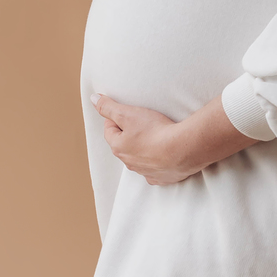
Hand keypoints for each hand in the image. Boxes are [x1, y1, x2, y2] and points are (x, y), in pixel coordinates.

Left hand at [92, 92, 263, 183]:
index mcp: (118, 148)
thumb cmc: (155, 130)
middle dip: (129, 134)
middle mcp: (129, 163)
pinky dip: (157, 163)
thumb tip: (93, 99)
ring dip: (143, 148)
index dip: (116, 118)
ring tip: (156, 135)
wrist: (183, 149)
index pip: (109, 130)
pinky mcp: (162, 177)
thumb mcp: (127, 113)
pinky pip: (155, 170)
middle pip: (124, 145)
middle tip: (142, 122)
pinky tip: (164, 155)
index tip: (126, 111)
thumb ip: (108, 106)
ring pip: (139, 158)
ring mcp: (146, 172)